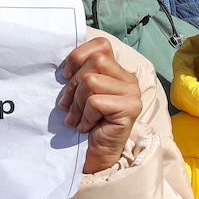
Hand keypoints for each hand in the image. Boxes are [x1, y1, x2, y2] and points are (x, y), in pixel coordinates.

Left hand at [58, 38, 142, 174]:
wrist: (96, 152)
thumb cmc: (86, 122)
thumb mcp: (80, 92)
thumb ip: (82, 74)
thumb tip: (65, 67)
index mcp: (118, 72)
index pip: (101, 46)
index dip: (78, 57)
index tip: (66, 76)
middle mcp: (129, 79)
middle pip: (95, 62)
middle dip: (74, 85)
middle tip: (69, 106)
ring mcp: (133, 93)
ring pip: (92, 81)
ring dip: (77, 104)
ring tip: (77, 118)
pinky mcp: (131, 108)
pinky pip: (96, 102)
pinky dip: (85, 116)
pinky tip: (87, 126)